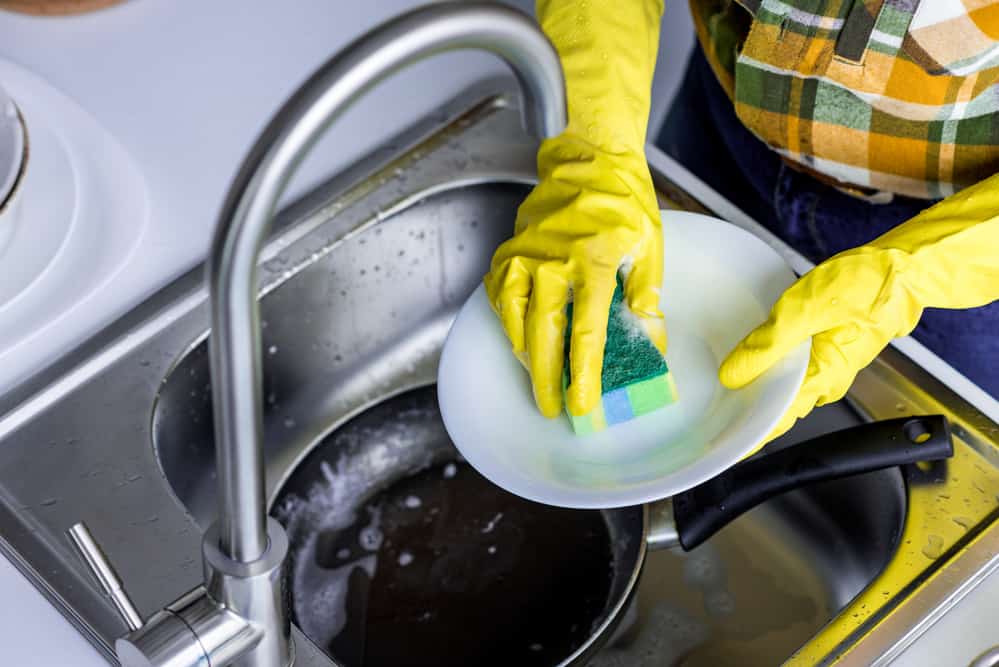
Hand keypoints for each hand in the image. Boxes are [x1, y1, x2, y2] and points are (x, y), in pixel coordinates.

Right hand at [484, 134, 665, 417]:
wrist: (587, 158)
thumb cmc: (623, 201)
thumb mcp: (649, 246)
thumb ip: (646, 297)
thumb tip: (650, 345)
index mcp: (593, 262)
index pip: (587, 332)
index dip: (583, 374)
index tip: (582, 405)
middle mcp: (553, 262)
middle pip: (544, 333)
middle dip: (546, 377)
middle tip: (550, 408)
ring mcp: (525, 256)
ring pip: (516, 318)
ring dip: (524, 355)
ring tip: (536, 380)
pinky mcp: (509, 251)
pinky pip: (501, 296)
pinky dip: (508, 322)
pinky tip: (519, 338)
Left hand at [719, 246, 924, 443]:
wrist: (904, 269)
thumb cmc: (866, 286)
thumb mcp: (805, 311)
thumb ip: (768, 345)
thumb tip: (734, 375)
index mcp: (820, 377)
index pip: (777, 421)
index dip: (749, 436)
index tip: (723, 446)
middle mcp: (826, 379)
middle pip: (779, 407)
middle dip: (748, 413)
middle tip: (714, 415)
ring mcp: (830, 364)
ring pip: (787, 387)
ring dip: (759, 389)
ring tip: (725, 390)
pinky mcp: (830, 347)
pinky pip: (796, 368)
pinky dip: (773, 367)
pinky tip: (755, 357)